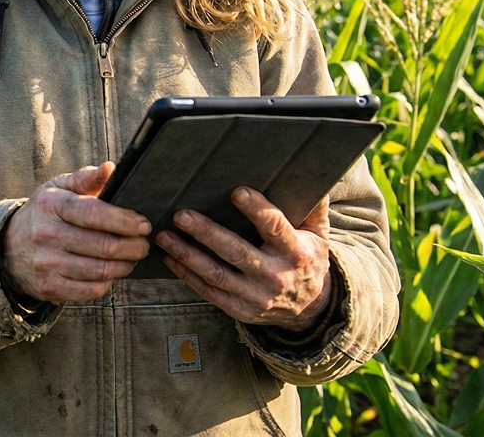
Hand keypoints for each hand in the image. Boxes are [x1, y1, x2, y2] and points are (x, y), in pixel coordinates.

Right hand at [2, 162, 150, 303]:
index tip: (143, 224)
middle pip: (102, 245)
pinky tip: (111, 272)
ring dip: (125, 265)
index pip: (94, 213)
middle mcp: (47, 234)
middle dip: (133, 246)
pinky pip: (90, 290)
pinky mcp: (49, 287)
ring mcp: (47, 263)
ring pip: (100, 270)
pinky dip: (107, 282)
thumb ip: (86, 178)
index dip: (123, 220)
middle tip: (143, 244)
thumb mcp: (57, 188)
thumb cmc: (42, 214)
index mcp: (52, 205)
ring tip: (132, 258)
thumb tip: (111, 169)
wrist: (6, 247)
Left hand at [156, 188, 331, 330]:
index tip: (236, 192)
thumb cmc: (308, 260)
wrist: (310, 309)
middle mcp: (275, 275)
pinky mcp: (240, 309)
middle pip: (236, 252)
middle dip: (206, 233)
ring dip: (187, 255)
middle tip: (181, 215)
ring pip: (216, 274)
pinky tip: (170, 258)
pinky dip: (187, 276)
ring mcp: (256, 296)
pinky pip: (209, 292)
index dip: (256, 209)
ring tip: (165, 236)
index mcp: (295, 253)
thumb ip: (313, 207)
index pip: (274, 228)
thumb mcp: (318, 235)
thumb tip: (311, 175)